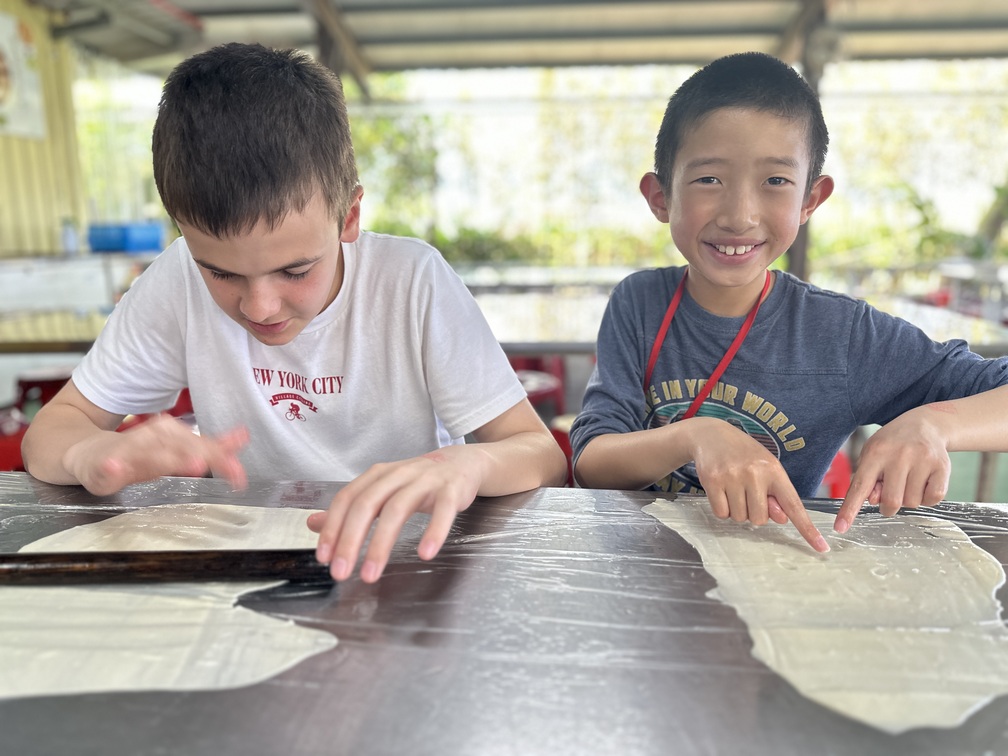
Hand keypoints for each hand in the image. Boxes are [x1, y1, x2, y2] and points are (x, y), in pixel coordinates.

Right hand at [62, 415, 248, 495]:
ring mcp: (124, 453)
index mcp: (169, 437)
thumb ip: (210, 447)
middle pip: (176, 446)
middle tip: (210, 464)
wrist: (84, 451)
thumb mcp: (175, 448)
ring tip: (190, 465)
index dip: (220, 456)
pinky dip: (112, 467)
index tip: (239, 475)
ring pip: (145, 454)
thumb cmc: (135, 453)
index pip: (199, 444)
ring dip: (164, 458)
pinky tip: (117, 468)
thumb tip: (243, 437)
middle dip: (195, 455)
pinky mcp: (100, 467)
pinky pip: (106, 467)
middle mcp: (149, 441)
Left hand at [308, 449, 480, 582]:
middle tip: (341, 572)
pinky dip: (433, 531)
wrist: (462, 464)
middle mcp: (397, 475)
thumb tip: (312, 523)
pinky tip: (425, 553)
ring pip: (398, 509)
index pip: (347, 499)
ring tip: (371, 574)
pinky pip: (442, 511)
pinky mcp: (451, 490)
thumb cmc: (419, 482)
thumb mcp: (382, 491)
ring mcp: (425, 481)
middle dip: (350, 540)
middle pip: (367, 505)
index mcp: (377, 476)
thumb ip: (350, 508)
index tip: (324, 558)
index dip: (333, 528)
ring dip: (381, 544)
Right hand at [688, 418, 829, 552]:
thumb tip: (782, 519)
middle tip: (746, 493)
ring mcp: (732, 476)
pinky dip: (721, 508)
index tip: (821, 547)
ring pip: (740, 518)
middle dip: (753, 512)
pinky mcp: (712, 480)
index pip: (793, 505)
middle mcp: (754, 473)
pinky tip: (720, 491)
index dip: (807, 528)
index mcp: (774, 470)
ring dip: (736, 510)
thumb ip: (775, 494)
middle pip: (760, 518)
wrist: (712, 435)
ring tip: (733, 489)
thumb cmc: (744, 455)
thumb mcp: (765, 468)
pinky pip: (721, 513)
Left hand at [835, 410, 949, 532]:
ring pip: (912, 503)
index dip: (849, 509)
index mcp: (875, 453)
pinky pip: (933, 499)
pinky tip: (923, 483)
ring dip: (908, 500)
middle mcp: (899, 455)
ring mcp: (922, 460)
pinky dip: (927, 499)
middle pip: (891, 501)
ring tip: (908, 481)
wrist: (925, 424)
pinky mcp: (943, 466)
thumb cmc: (892, 445)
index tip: (840, 528)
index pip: (859, 487)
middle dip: (888, 507)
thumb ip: (867, 480)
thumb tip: (874, 502)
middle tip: (890, 495)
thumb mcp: (872, 455)